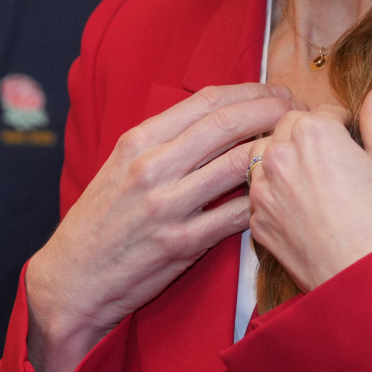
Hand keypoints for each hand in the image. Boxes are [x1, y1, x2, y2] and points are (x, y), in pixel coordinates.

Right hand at [26, 82, 292, 371]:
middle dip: (272, 112)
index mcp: (137, 141)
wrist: (73, 279)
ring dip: (274, 153)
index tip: (275, 92)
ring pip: (238, 165)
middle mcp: (151, 167)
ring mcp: (167, 206)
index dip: (250, 92)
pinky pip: (236, 215)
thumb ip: (163, 142)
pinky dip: (261, 202)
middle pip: (227, 125)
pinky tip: (276, 197)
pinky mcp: (182, 244)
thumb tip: (216, 118)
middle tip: (298, 112)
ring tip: (295, 151)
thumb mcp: (120, 167)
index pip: (206, 102)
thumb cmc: (101, 221)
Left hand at [250, 87, 371, 291]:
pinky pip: (261, 193)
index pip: (324, 111)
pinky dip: (276, 193)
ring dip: (284, 158)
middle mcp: (279, 153)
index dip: (342, 124)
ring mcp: (262, 188)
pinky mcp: (256, 219)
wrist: (365, 280)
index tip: (352, 141)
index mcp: (313, 132)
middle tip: (333, 160)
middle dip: (309, 136)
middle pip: (288, 126)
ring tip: (312, 178)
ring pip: (265, 155)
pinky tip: (301, 207)